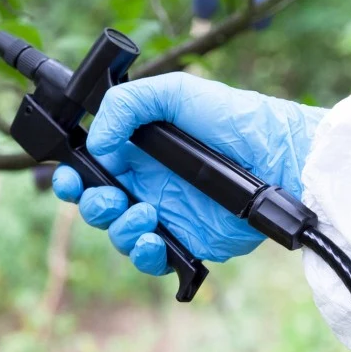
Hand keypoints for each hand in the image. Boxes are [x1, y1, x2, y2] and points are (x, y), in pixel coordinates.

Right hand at [51, 72, 327, 274]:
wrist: (280, 158)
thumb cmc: (233, 119)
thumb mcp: (175, 92)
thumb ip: (125, 107)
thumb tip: (96, 144)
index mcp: (136, 149)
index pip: (90, 167)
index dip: (72, 175)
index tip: (70, 176)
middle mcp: (144, 183)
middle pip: (95, 203)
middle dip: (91, 204)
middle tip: (109, 197)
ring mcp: (164, 215)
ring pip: (117, 232)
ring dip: (118, 227)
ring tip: (145, 214)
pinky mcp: (186, 243)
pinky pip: (150, 259)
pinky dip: (142, 254)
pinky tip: (153, 240)